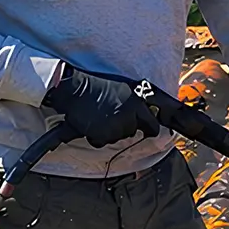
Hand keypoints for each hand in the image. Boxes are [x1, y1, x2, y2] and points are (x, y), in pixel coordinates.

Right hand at [42, 66, 160, 147]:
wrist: (77, 89)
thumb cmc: (99, 87)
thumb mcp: (126, 90)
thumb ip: (137, 105)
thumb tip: (145, 115)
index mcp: (137, 104)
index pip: (152, 124)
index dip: (149, 129)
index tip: (147, 131)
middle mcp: (130, 117)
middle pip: (132, 131)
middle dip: (124, 128)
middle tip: (112, 118)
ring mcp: (116, 127)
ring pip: (117, 137)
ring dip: (110, 132)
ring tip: (100, 118)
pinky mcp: (102, 135)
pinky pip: (102, 142)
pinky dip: (96, 137)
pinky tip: (91, 125)